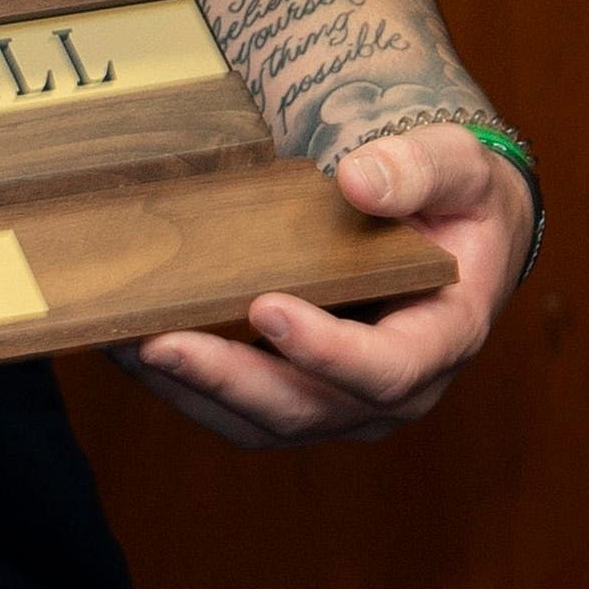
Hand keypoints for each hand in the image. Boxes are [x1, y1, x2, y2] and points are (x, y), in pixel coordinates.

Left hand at [116, 122, 524, 444]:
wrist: (457, 235)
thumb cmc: (459, 199)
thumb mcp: (460, 166)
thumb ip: (420, 168)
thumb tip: (356, 180)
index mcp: (444, 337)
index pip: (387, 367)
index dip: (326, 350)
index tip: (267, 308)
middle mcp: (394, 391)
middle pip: (307, 407)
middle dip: (229, 379)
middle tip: (160, 341)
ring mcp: (343, 402)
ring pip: (262, 422)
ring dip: (193, 390)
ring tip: (128, 346)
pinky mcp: (300, 395)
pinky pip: (239, 408)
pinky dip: (187, 384)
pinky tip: (132, 347)